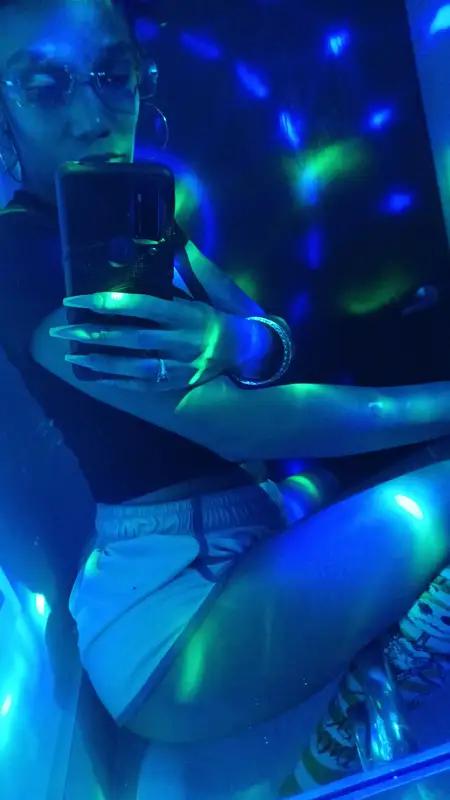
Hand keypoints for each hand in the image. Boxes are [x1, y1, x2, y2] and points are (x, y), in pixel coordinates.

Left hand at [49, 292, 268, 390]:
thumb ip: (178, 274)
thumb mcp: (201, 293)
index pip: (141, 305)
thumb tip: (161, 244)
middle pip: (130, 338)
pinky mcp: (178, 382)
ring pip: (133, 365)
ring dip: (100, 361)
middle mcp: (181, 340)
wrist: (244, 349)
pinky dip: (117, 380)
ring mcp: (179, 365)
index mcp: (185, 313)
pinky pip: (143, 384)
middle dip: (93, 333)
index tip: (78, 299)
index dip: (108, 302)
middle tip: (62, 330)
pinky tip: (95, 375)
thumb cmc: (214, 315)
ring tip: (71, 355)